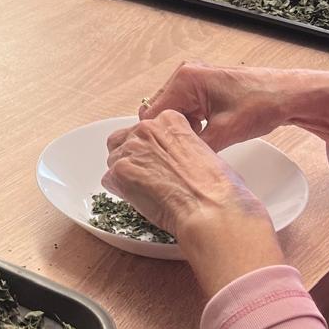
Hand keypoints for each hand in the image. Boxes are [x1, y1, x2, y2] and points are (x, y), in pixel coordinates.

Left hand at [103, 111, 282, 296]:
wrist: (211, 209)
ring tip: (146, 192)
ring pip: (114, 160)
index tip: (157, 161)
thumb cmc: (218, 188)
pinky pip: (109, 181)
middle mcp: (147, 128)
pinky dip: (121, 192)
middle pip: (123, 139)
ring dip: (125, 175)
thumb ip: (182, 148)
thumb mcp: (204, 152)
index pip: (145, 127)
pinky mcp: (120, 171)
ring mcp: (131, 149)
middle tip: (148, 178)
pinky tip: (140, 201)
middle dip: (132, 158)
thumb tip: (176, 162)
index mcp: (170, 119)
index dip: (150, 147)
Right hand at [110, 62, 328, 157]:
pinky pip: (187, 110)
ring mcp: (195, 80)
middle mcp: (186, 75)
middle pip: (161, 113)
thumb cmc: (260, 105)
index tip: (156, 160)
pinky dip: (191, 127)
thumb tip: (174, 163)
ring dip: (179, 132)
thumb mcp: (224, 132)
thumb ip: (194, 146)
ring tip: (188, 153)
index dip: (154, 138)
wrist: (289, 94)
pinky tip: (201, 142)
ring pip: (174, 113)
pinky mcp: (205, 88)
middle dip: (166, 135)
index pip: (153, 113)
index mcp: (185, 80)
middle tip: (173, 160)